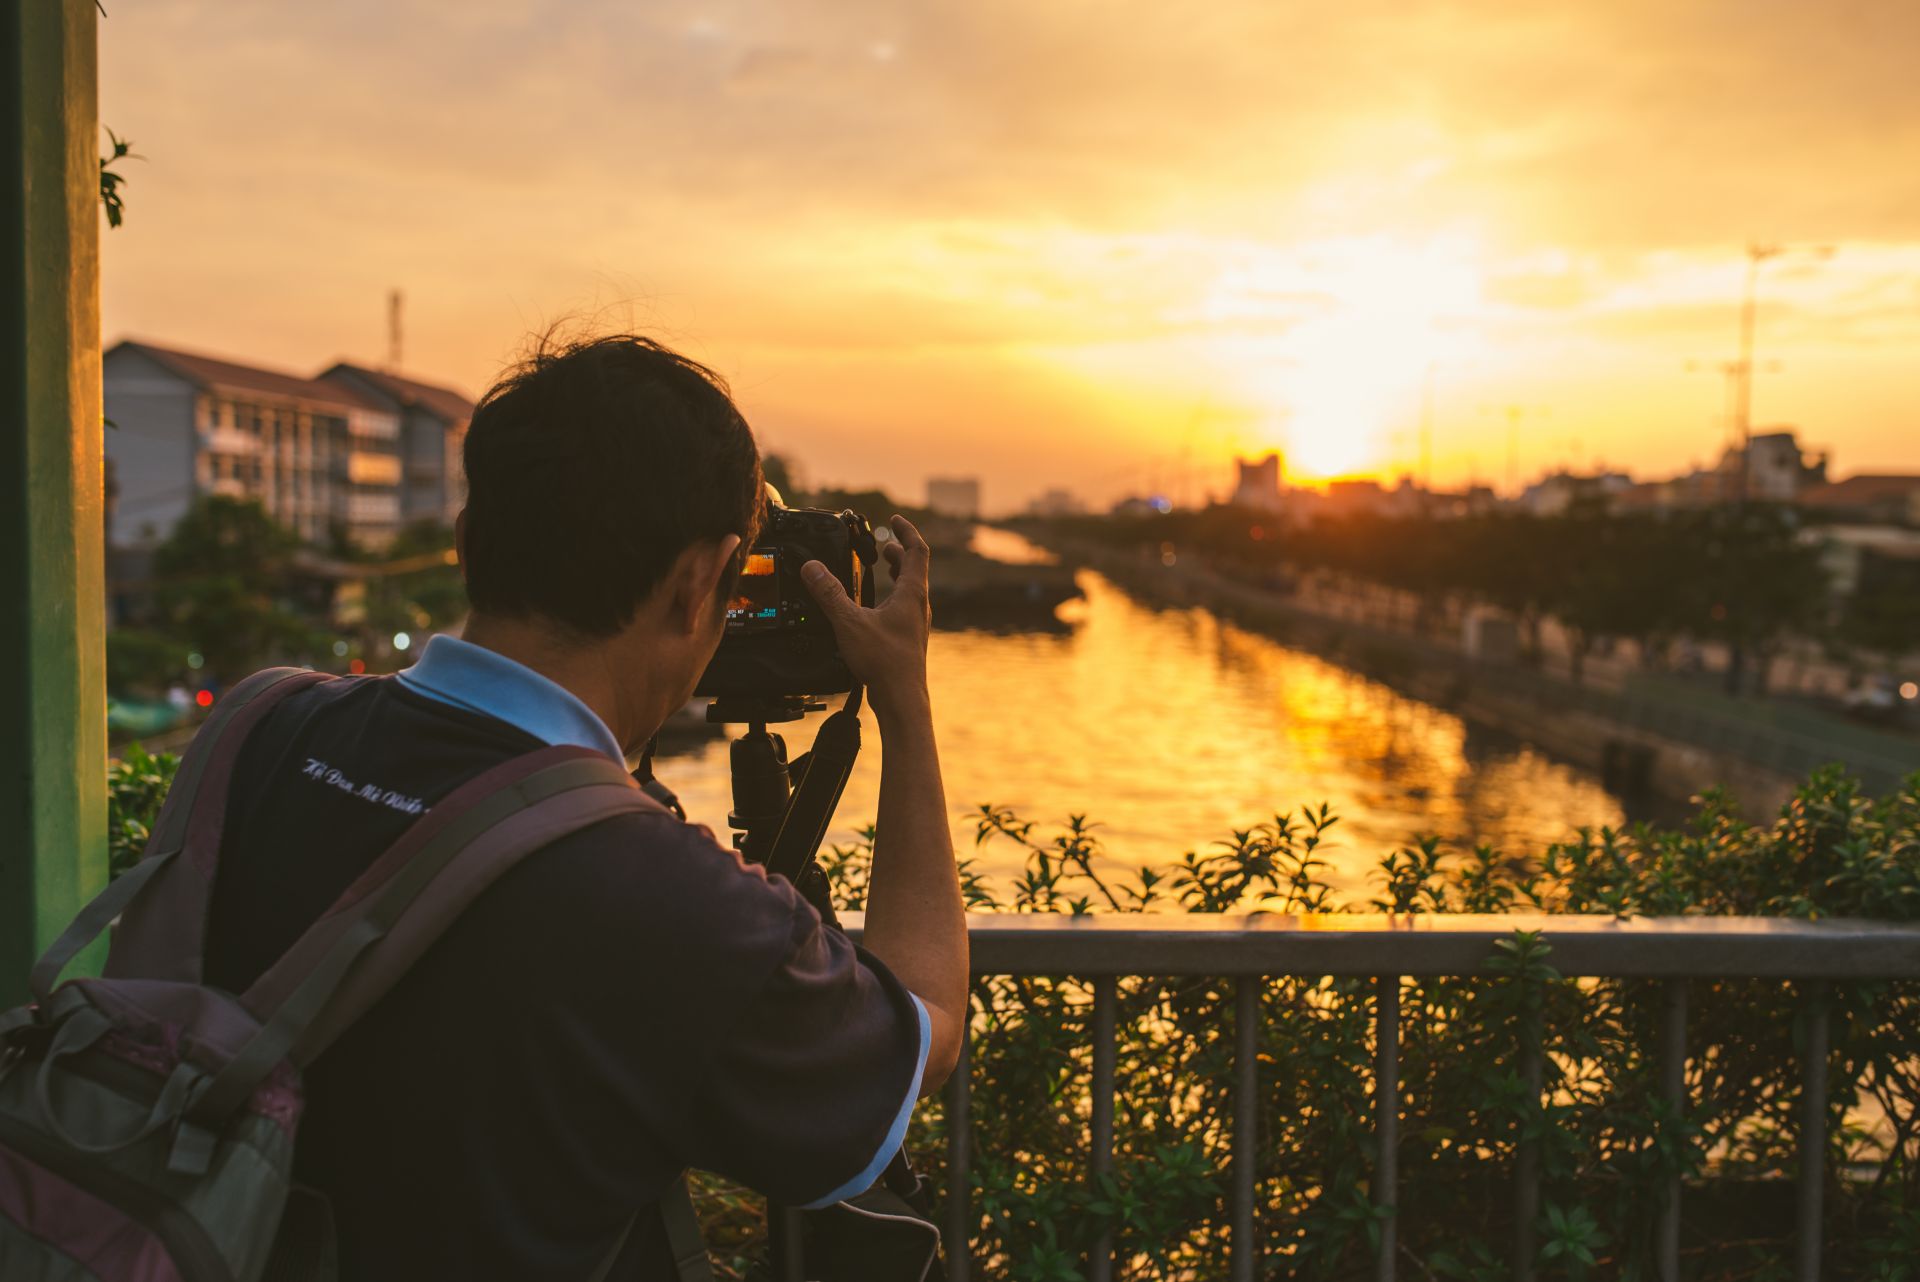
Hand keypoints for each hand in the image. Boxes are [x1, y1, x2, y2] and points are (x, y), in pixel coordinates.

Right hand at [802, 514, 930, 717]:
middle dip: (898, 552)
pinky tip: (875, 608)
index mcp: (912, 594)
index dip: (906, 531)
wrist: (902, 700)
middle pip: (914, 569)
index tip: (893, 520)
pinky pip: (903, 608)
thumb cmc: (886, 663)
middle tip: (882, 544)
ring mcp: (915, 624)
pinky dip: (891, 597)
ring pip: (910, 590)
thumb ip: (829, 594)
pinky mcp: (907, 640)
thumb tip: (812, 568)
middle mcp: (918, 606)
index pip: (917, 550)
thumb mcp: (850, 623)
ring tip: (883, 567)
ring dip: (897, 574)